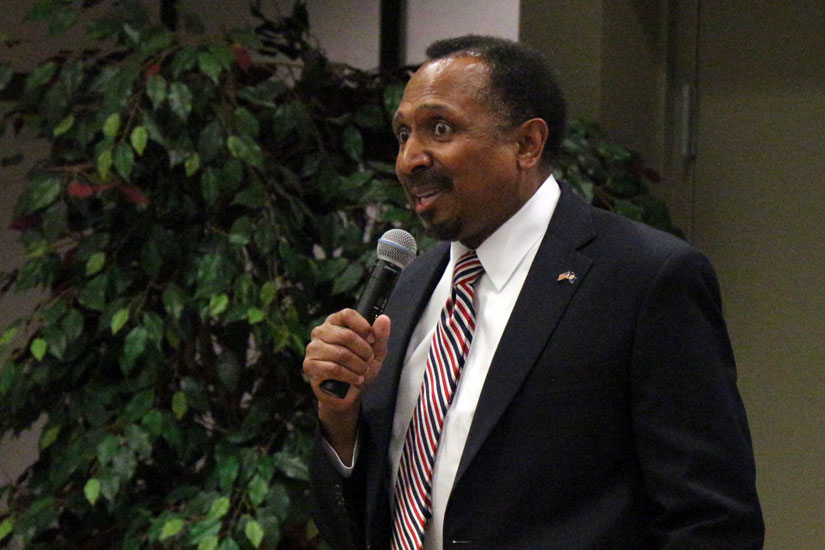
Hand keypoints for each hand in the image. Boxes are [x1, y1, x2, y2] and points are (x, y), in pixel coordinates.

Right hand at [303, 309, 389, 460]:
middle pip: (346, 335)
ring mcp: (313, 349)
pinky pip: (333, 369)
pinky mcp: (310, 366)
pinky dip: (349, 376)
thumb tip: (383, 319)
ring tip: (362, 371)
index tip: (372, 340)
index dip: (363, 327)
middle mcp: (321, 332)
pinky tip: (355, 379)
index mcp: (335, 323)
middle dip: (364, 351)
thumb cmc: (359, 368)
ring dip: (358, 366)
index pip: (347, 314)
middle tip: (368, 360)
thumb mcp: (375, 351)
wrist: (348, 393)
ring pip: (341, 354)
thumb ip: (380, 335)